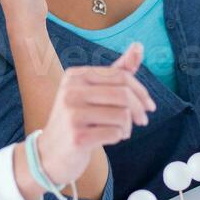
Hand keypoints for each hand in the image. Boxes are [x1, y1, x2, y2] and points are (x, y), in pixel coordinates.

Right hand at [35, 44, 154, 186]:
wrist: (51, 153)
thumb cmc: (78, 119)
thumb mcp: (94, 92)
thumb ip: (118, 70)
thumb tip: (139, 46)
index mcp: (75, 75)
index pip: (120, 75)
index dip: (141, 91)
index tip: (149, 106)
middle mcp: (71, 90)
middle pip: (123, 94)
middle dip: (139, 109)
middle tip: (143, 121)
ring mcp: (72, 113)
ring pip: (122, 115)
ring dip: (127, 127)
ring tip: (120, 131)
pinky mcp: (77, 136)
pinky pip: (115, 133)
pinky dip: (118, 137)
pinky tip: (108, 139)